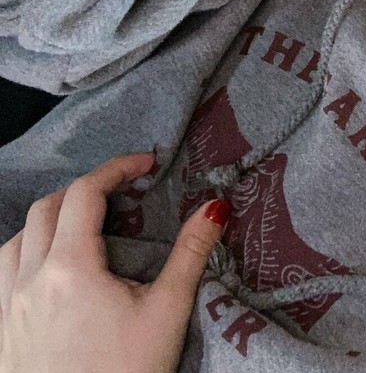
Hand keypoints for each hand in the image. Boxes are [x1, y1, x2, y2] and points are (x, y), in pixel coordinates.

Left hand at [0, 152, 230, 372]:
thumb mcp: (167, 311)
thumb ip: (190, 253)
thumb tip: (214, 207)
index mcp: (69, 268)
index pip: (84, 193)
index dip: (116, 168)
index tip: (146, 164)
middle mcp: (28, 280)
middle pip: (46, 208)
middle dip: (84, 189)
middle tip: (122, 191)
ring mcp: (6, 307)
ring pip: (15, 238)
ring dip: (49, 219)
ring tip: (85, 227)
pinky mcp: (1, 332)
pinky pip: (1, 273)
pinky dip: (25, 252)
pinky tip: (49, 269)